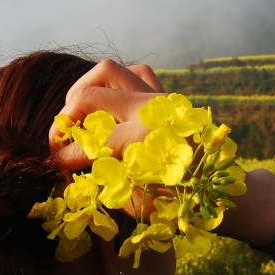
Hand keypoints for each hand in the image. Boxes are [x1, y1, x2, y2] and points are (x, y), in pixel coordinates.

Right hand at [47, 59, 274, 245]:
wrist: (221, 187)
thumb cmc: (179, 203)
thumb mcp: (136, 203)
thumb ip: (101, 180)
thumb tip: (67, 167)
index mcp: (143, 141)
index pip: (87, 143)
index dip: (63, 158)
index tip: (53, 167)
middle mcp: (150, 110)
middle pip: (88, 97)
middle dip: (63, 120)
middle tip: (58, 142)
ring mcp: (160, 96)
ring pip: (109, 70)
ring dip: (83, 89)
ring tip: (74, 113)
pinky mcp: (167, 93)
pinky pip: (135, 72)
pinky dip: (114, 82)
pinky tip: (105, 102)